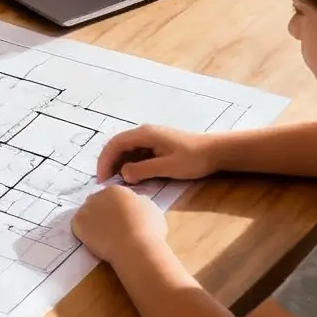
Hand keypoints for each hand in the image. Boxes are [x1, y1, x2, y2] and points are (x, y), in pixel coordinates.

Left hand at [72, 184, 170, 265]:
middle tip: (112, 229)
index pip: (113, 196)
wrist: (135, 248)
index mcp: (117, 189)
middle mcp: (99, 194)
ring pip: (88, 215)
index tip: (122, 220)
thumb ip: (139, 203)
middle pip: (98, 203)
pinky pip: (79, 227)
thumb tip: (134, 205)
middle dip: (103, 214)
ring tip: (104, 238)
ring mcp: (86, 208)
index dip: (117, 209)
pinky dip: (85, 234)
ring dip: (93, 223)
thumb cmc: (148, 229)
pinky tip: (96, 242)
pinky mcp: (77, 223)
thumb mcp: (151, 209)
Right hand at [95, 124, 222, 183]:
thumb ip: (143, 170)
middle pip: (118, 146)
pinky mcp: (157, 145)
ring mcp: (151, 138)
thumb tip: (123, 174)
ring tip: (116, 183)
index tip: (102, 179)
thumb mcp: (167, 167)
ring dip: (119, 164)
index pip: (115, 144)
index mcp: (144, 134)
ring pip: (127, 150)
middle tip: (105, 183)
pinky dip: (130, 164)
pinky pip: (137, 153)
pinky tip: (131, 177)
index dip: (105, 161)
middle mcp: (144, 133)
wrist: (215, 152)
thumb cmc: (192, 159)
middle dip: (109, 163)